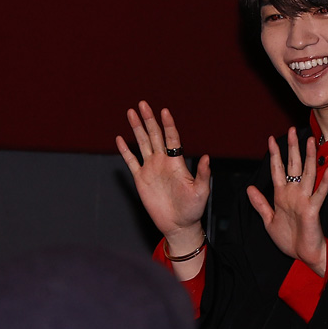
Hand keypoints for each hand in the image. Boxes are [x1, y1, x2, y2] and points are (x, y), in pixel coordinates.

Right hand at [116, 101, 210, 251]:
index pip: (172, 138)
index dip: (168, 124)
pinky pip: (131, 161)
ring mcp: (151, 168)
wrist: (178, 225)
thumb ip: (203, 175)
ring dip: (137, 128)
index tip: (164, 111)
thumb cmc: (193, 209)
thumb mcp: (201, 192)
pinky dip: (125, 150)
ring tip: (131, 112)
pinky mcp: (141, 179)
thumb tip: (207, 158)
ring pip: (142, 143)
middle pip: (155, 135)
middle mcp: (163, 161)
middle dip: (148, 120)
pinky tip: (120, 139)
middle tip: (143, 104)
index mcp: (177, 162)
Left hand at [247, 127, 327, 274]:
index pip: (278, 170)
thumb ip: (260, 204)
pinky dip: (325, 182)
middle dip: (292, 148)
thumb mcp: (269, 221)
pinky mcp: (313, 210)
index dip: (275, 155)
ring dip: (309, 158)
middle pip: (293, 166)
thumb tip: (249, 188)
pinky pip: (320, 193)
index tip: (270, 139)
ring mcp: (305, 200)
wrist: (303, 255)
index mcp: (282, 196)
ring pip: (307, 174)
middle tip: (291, 130)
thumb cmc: (289, 239)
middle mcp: (294, 194)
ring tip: (310, 142)